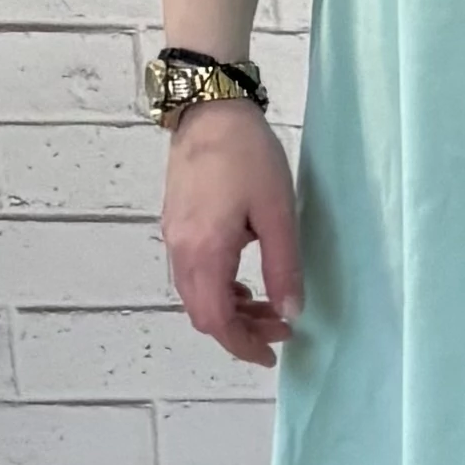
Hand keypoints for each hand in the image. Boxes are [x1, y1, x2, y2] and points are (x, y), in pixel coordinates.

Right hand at [160, 99, 302, 366]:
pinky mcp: (176, 224)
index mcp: (205, 252)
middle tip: (280, 329)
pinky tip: (244, 283)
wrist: (210, 109)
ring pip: (196, 295)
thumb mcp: (278, 214)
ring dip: (230, 311)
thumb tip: (290, 312)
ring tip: (268, 307)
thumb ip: (283, 267)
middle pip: (203, 314)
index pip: (217, 321)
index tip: (272, 354)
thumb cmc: (248, 157)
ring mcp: (174, 237)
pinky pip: (192, 274)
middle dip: (240, 331)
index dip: (243, 345)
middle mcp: (181, 251)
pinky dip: (218, 289)